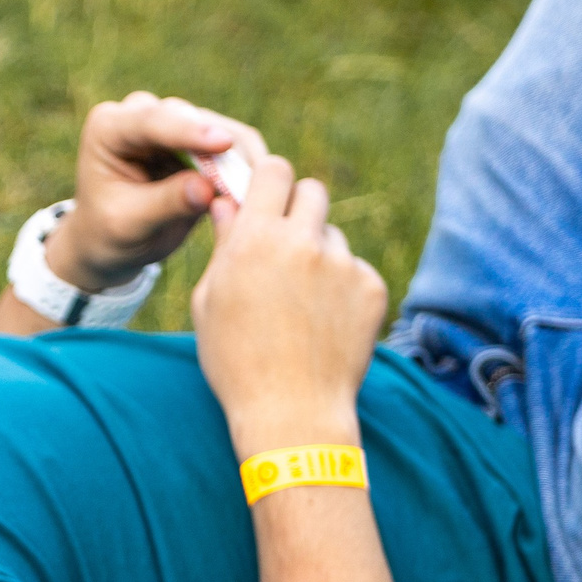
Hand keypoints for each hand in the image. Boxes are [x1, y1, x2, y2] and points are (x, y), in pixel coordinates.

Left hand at [51, 93, 268, 292]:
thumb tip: (208, 190)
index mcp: (110, 128)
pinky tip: (260, 191)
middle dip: (223, 150)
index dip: (190, 132)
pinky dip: (248, 167)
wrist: (111, 241)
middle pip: (191, 119)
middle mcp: (142, 114)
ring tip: (260, 192)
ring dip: (242, 160)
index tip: (224, 144)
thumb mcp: (130, 224)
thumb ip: (166, 203)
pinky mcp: (199, 139)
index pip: (152, 122)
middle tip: (253, 181)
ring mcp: (173, 123)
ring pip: (221, 128)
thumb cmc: (110, 233)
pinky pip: (234, 145)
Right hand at [187, 153, 384, 454]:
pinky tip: (324, 323)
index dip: (269, 179)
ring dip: (318, 254)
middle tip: (285, 243)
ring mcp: (343, 264)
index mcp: (256, 239)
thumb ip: (224, 244)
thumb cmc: (236, 361)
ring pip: (333, 235)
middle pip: (312, 190)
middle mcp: (303, 242)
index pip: (274, 169)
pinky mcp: (372, 287)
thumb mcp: (210, 301)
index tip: (265, 195)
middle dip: (298, 208)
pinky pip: (354, 269)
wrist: (292, 413)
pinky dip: (342, 287)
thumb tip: (228, 203)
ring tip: (302, 303)